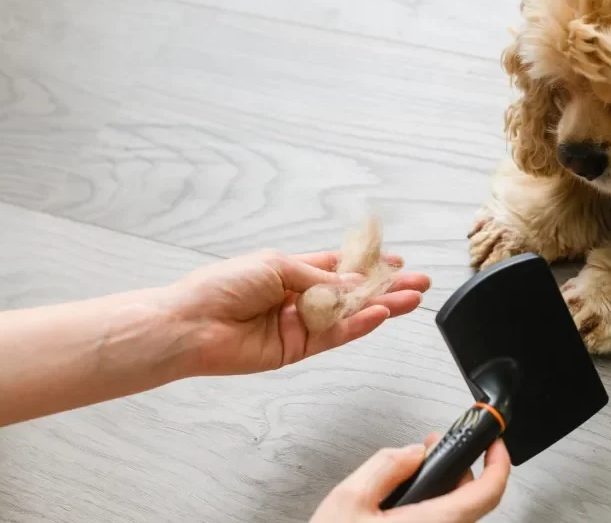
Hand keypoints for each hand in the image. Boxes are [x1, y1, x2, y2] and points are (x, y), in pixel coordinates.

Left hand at [163, 250, 430, 374]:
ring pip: (350, 315)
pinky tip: (379, 314)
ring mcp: (299, 324)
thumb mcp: (276, 265)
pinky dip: (358, 325)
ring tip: (412, 298)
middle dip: (386, 287)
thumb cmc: (221, 287)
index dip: (369, 264)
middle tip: (418, 283)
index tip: (397, 262)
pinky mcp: (297, 349)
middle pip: (352, 292)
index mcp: (291, 271)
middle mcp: (298, 297)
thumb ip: (319, 277)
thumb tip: (352, 282)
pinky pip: (335, 335)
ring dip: (381, 306)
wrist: (193, 324)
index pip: (339, 267)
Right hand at [310, 432, 511, 522]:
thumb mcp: (349, 499)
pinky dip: (429, 509)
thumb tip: (413, 453)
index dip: (498, 463)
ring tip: (413, 474)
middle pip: (470, 502)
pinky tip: (404, 502)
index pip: (487, 494)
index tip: (494, 444)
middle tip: (437, 449)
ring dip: (441, 490)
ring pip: (452, 516)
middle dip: (457, 469)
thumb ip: (387, 466)